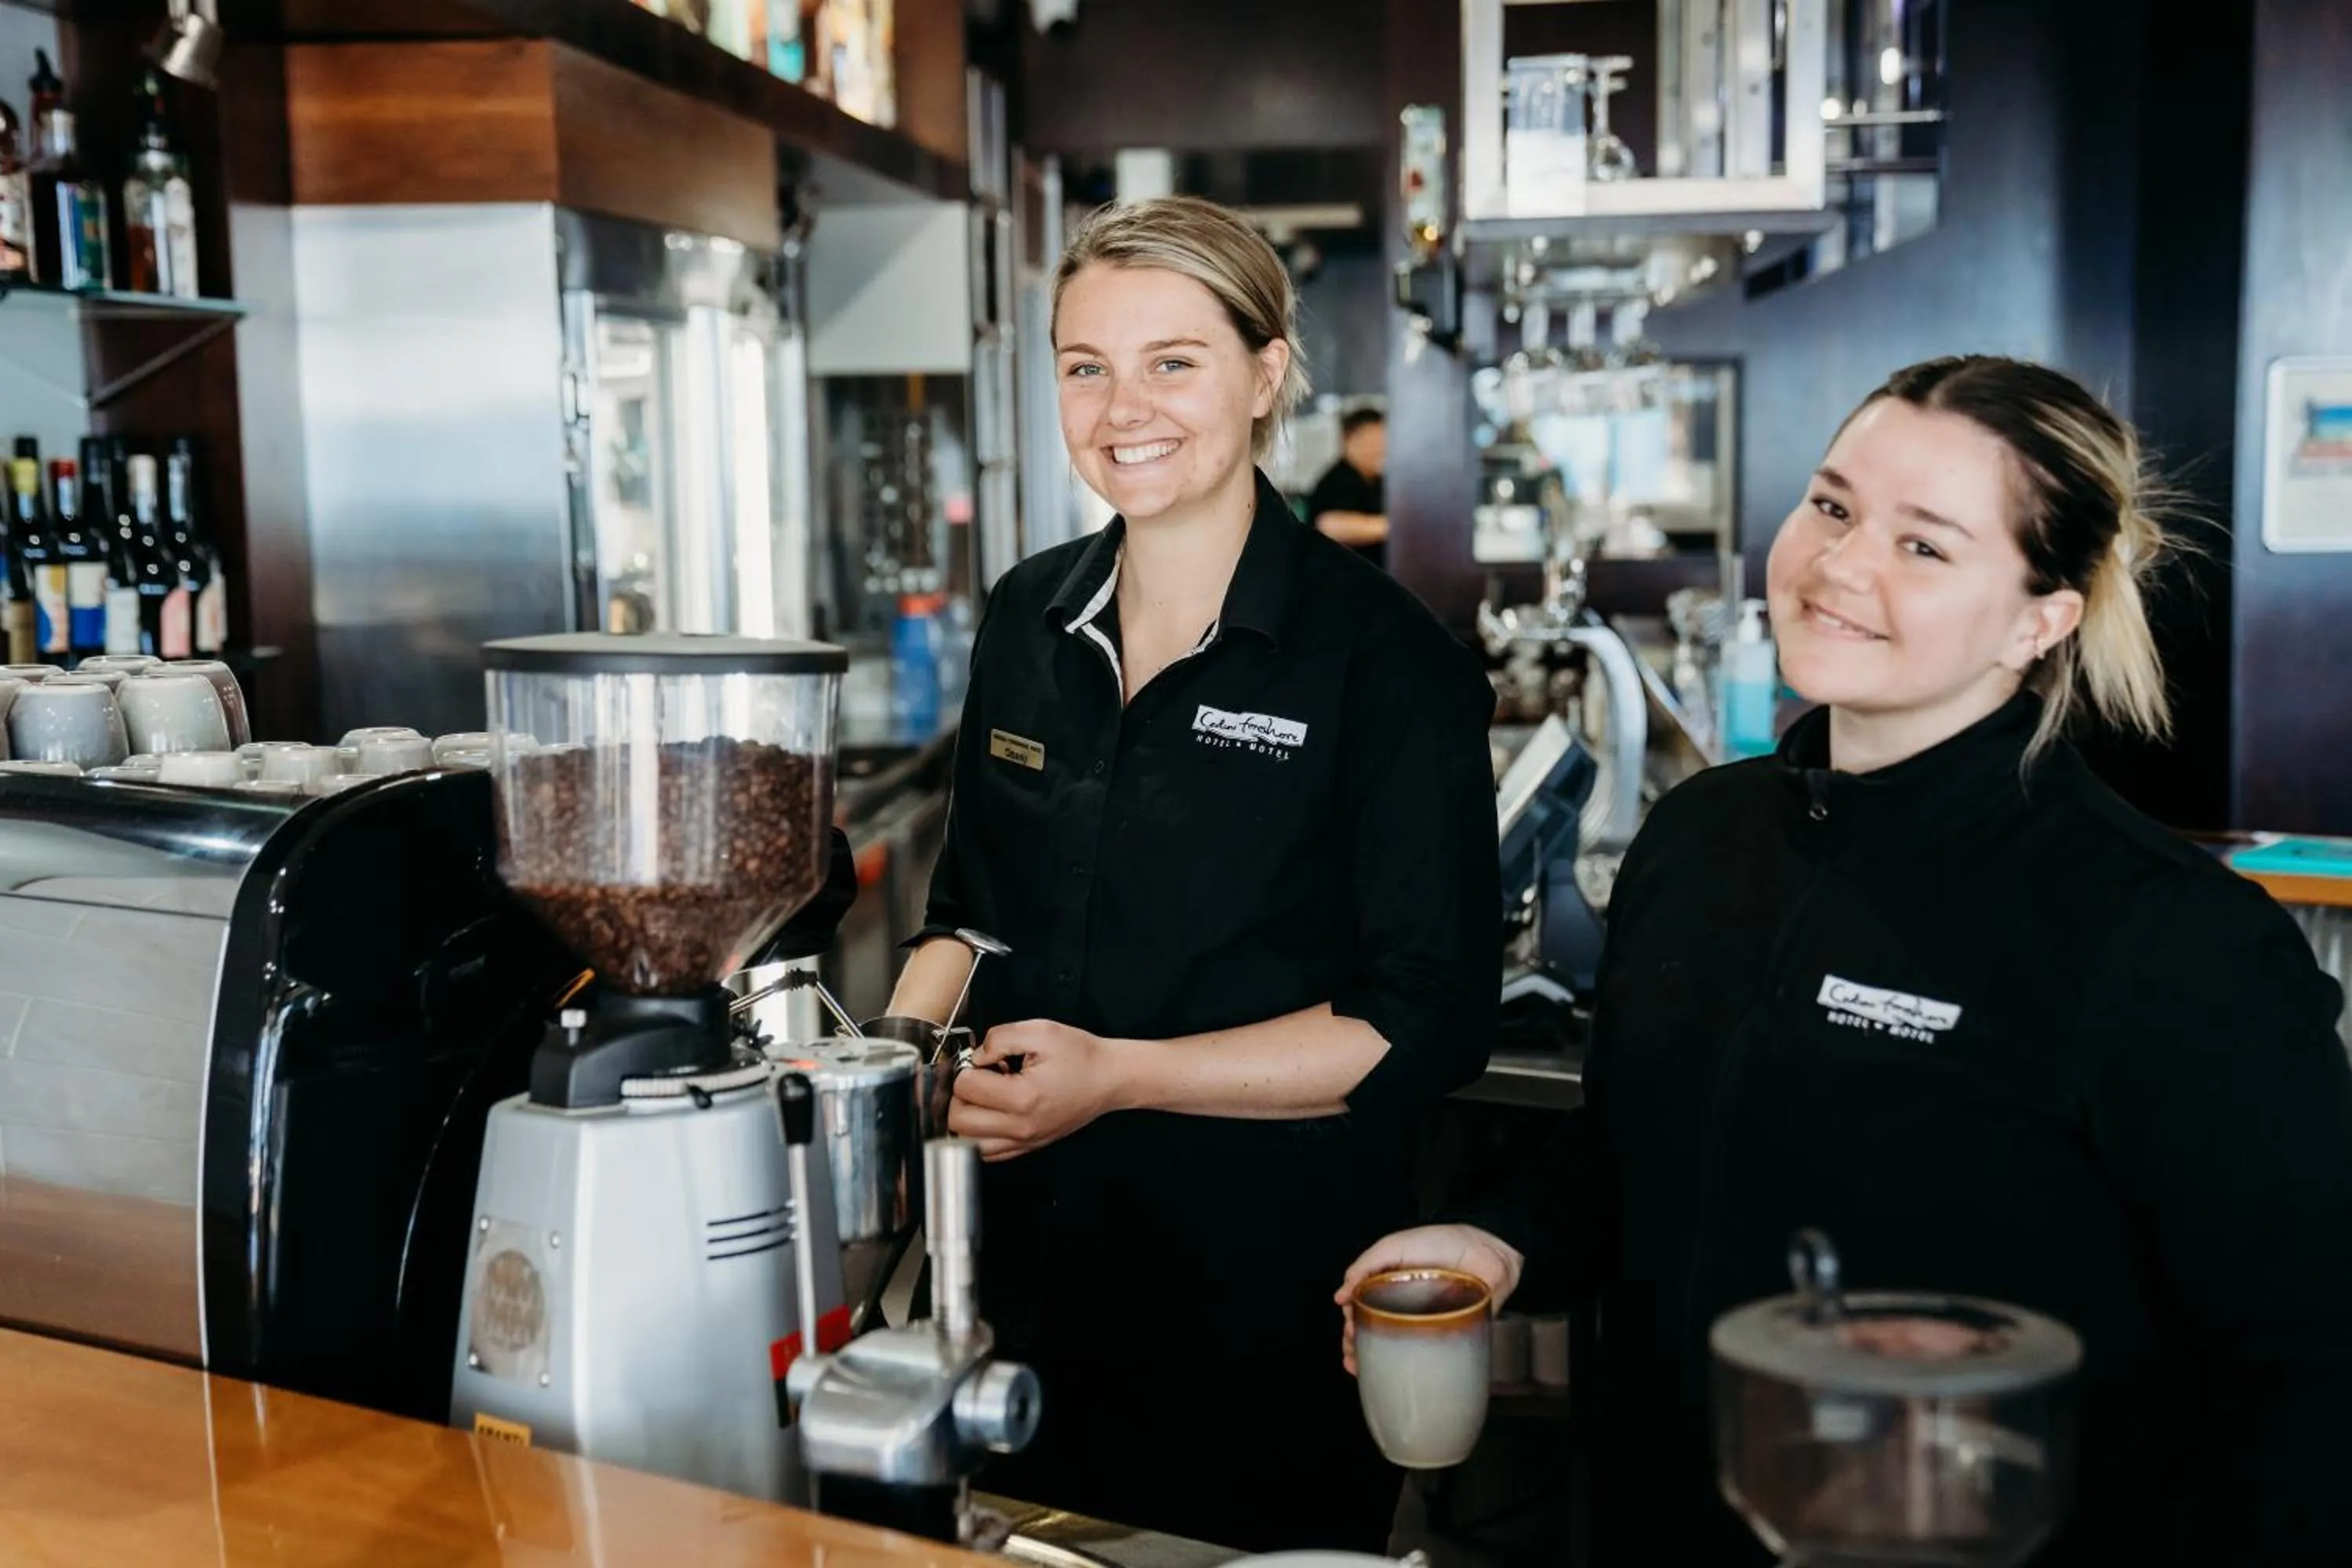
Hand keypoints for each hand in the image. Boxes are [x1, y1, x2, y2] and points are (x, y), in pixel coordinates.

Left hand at [948, 1019, 1126, 1161]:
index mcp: (1023, 1097)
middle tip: (979, 1078)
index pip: (965, 1087)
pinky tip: (991, 1113)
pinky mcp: (1028, 1147)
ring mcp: (1025, 1141)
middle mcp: (1021, 1126)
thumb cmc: (1080, 1056)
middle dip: (961, 1094)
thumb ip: (999, 1038)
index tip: (984, 1061)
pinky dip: (978, 1134)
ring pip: (967, 1141)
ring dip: (967, 1117)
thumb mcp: (1040, 1031)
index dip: (968, 1067)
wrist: (1109, 1078)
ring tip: (986, 1097)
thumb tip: (976, 1056)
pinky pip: (987, 1152)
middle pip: (958, 1120)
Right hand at [1333, 1224, 1524, 1374]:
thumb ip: (1365, 1266)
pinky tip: (1389, 1374)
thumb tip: (1339, 1297)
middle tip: (1352, 1354)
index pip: (1361, 1306)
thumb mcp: (1394, 1246)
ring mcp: (1424, 1321)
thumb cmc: (1439, 1242)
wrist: (1486, 1252)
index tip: (1348, 1332)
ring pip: (1393, 1345)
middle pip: (1373, 1329)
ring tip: (1359, 1368)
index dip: (1350, 1322)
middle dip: (1356, 1345)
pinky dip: (1405, 1366)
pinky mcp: (1445, 1333)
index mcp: (1389, 1284)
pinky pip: (1423, 1353)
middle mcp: (1404, 1304)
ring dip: (1371, 1359)